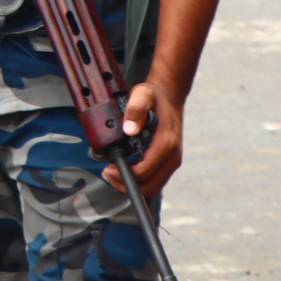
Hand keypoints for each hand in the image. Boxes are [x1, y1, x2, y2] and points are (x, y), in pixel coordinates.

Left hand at [107, 82, 184, 197]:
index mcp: (166, 143)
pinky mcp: (169, 161)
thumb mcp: (142, 95)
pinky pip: (155, 179)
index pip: (145, 171)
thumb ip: (135, 109)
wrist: (170, 97)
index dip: (124, 174)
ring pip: (153, 186)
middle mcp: (172, 155)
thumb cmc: (155, 97)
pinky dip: (140, 180)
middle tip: (108, 173)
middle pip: (150, 186)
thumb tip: (129, 129)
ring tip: (113, 173)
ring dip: (133, 184)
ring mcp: (172, 160)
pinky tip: (125, 169)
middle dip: (126, 184)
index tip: (108, 169)